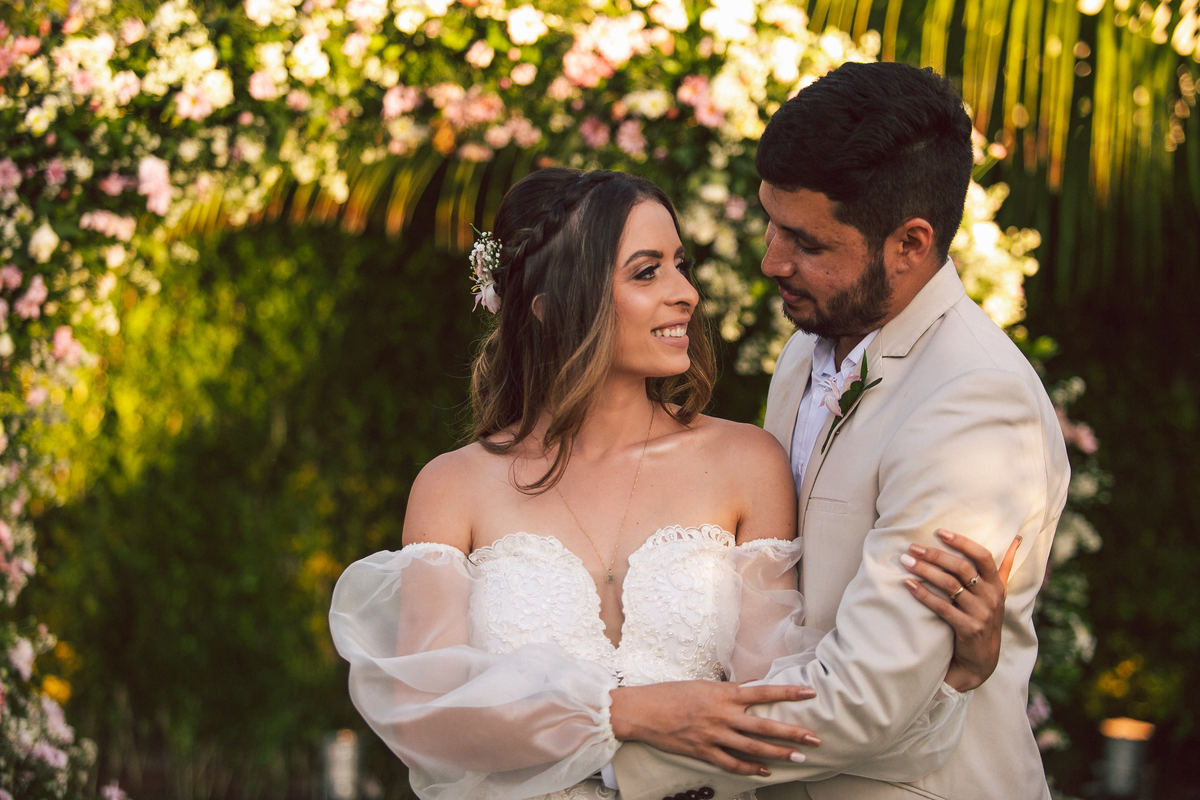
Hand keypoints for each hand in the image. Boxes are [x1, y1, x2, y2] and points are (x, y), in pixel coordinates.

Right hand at [609, 680, 819, 775]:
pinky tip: (765, 770)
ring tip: (800, 756)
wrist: (644, 711)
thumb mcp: (703, 685)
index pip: (764, 691)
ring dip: (779, 752)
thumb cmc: (671, 693)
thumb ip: (727, 692)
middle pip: (765, 724)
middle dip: (793, 732)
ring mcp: (714, 735)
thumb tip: (748, 692)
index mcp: (724, 693)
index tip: (810, 692)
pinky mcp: (704, 751)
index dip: (788, 691)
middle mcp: (723, 714)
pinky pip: (733, 763)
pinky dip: (751, 768)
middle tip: (815, 738)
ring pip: (754, 747)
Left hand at [900, 529, 1020, 691]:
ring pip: (950, 585)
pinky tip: (909, 584)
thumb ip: (1004, 567)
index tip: (939, 532)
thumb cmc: (985, 619)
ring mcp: (981, 614)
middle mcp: (991, 597)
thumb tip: (1017, 540)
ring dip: (926, 571)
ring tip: (906, 561)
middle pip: (962, 568)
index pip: (983, 556)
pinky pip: (942, 607)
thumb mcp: (998, 594)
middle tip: (912, 547)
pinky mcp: (968, 628)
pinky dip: (924, 594)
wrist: (981, 660)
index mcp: (997, 585)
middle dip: (935, 555)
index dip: (962, 542)